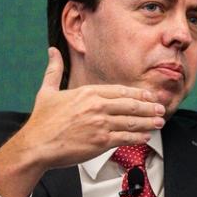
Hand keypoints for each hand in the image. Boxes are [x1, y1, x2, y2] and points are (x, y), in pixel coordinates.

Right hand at [0, 50, 167, 196]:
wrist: (36, 145)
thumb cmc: (41, 121)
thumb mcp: (47, 91)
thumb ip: (54, 70)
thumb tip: (52, 51)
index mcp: (87, 93)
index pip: (120, 91)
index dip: (138, 94)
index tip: (149, 96)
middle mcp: (97, 106)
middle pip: (131, 105)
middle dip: (149, 107)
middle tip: (160, 108)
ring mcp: (101, 124)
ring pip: (132, 122)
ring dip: (148, 122)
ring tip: (159, 122)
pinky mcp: (101, 142)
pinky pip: (126, 138)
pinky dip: (138, 137)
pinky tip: (146, 137)